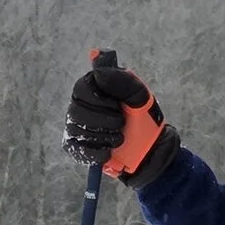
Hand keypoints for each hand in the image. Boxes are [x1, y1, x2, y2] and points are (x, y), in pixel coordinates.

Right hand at [62, 53, 179, 186]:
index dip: (100, 100)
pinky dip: (96, 151)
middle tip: (121, 123)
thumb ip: (122, 81)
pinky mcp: (76, 146)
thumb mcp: (139, 95)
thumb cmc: (143, 117)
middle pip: (77, 111)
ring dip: (103, 136)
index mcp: (94, 87)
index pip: (82, 88)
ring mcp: (76, 126)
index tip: (117, 105)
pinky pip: (77, 149)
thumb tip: (98, 73)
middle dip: (104, 121)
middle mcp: (80, 105)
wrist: (148, 147)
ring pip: (78, 131)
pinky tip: (109, 150)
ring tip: (119, 137)